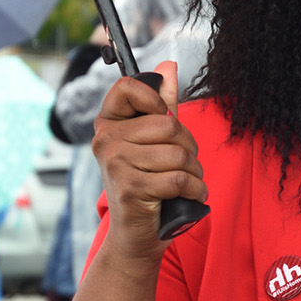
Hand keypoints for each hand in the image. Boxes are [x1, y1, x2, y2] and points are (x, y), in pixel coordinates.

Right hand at [90, 61, 206, 256]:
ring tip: (185, 183)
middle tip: (182, 164)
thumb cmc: (150, 184)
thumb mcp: (155, 141)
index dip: (155, 100)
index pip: (128, 87)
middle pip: (168, 125)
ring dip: (194, 172)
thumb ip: (162, 104)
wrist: (139, 235)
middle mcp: (105, 140)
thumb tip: (168, 66)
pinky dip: (194, 190)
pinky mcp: (130, 188)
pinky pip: (179, 179)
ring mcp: (115, 164)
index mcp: (109, 123)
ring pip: (178, 154)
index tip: (163, 118)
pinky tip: (188, 196)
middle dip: (188, 147)